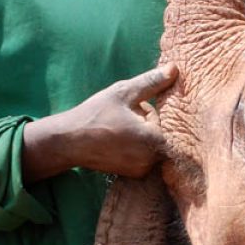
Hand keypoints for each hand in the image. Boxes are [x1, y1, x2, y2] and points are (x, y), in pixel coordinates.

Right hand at [22, 64, 177, 182]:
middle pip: (158, 132)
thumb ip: (151, 82)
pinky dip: (132, 146)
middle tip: (120, 119)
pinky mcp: (133, 176)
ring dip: (137, 133)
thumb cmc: (95, 116)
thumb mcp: (124, 92)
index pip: (162, 118)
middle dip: (143, 122)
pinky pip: (141, 155)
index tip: (129, 109)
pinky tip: (114, 141)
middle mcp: (152, 160)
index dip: (144, 110)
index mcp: (155, 140)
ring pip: (149, 143)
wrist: (69, 142)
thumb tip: (175, 68)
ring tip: (115, 129)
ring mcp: (142, 171)